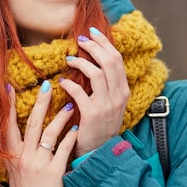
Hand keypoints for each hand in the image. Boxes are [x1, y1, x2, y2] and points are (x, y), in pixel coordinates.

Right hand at [5, 81, 78, 186]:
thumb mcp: (11, 175)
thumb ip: (11, 156)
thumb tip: (4, 139)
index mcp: (11, 157)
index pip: (7, 126)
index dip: (7, 107)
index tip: (8, 87)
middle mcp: (23, 158)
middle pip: (32, 124)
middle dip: (40, 103)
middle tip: (47, 85)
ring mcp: (38, 165)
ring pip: (50, 134)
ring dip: (61, 117)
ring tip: (71, 105)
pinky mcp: (54, 173)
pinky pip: (64, 150)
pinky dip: (71, 138)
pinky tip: (77, 129)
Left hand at [58, 26, 128, 155]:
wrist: (99, 153)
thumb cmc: (100, 126)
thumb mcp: (110, 104)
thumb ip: (106, 85)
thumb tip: (95, 61)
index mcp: (123, 91)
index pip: (117, 59)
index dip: (104, 43)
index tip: (92, 33)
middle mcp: (118, 96)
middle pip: (109, 61)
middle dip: (94, 46)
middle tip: (80, 40)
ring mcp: (107, 106)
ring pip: (97, 73)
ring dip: (81, 62)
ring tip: (69, 59)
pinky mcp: (92, 115)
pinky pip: (80, 92)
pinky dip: (70, 84)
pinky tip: (62, 82)